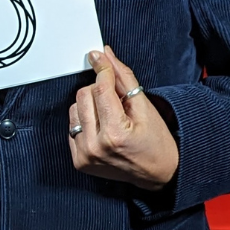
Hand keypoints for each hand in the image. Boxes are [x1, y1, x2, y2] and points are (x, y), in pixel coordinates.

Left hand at [69, 46, 178, 190]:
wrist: (158, 174)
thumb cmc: (156, 142)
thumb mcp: (145, 106)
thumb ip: (123, 77)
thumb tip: (105, 55)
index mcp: (114, 133)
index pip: (100, 88)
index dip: (103, 69)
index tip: (101, 58)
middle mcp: (95, 146)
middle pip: (83, 95)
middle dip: (99, 90)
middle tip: (117, 99)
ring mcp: (85, 155)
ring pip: (75, 108)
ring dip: (91, 105)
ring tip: (110, 114)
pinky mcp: (79, 160)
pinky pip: (72, 125)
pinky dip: (85, 120)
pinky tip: (102, 126)